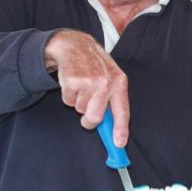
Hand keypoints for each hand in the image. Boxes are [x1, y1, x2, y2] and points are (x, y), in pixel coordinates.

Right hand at [44, 29, 129, 146]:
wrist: (77, 46)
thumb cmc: (97, 67)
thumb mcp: (111, 79)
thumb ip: (113, 102)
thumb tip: (112, 130)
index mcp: (119, 83)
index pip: (122, 111)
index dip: (121, 129)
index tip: (119, 144)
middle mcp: (106, 82)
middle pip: (95, 117)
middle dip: (89, 121)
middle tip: (87, 115)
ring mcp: (88, 81)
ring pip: (80, 109)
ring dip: (79, 102)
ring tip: (82, 86)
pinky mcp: (72, 81)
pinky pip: (68, 101)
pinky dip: (69, 95)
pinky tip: (73, 82)